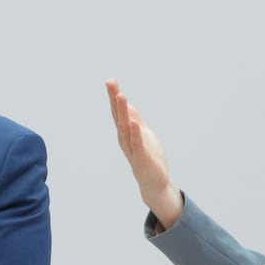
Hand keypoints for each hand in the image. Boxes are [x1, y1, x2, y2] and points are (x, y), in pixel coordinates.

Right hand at [106, 78, 183, 226]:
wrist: (154, 183)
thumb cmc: (149, 159)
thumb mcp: (144, 135)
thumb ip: (137, 121)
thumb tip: (129, 107)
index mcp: (126, 133)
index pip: (118, 112)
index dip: (114, 96)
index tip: (111, 81)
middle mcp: (125, 139)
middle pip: (119, 116)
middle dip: (115, 100)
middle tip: (110, 83)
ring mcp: (132, 149)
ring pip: (126, 128)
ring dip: (123, 112)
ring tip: (121, 96)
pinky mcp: (142, 158)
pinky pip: (137, 143)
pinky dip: (135, 133)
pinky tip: (133, 122)